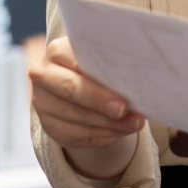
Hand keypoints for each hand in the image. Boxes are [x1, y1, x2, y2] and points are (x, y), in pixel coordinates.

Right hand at [29, 37, 145, 149]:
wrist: (85, 81)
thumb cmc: (102, 65)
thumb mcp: (108, 57)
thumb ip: (117, 61)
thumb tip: (146, 73)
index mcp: (58, 51)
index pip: (76, 65)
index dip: (99, 86)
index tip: (124, 100)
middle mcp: (43, 74)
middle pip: (71, 92)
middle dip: (102, 105)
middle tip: (128, 113)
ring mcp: (42, 102)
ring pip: (74, 117)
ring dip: (108, 125)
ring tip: (133, 125)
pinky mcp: (48, 124)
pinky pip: (72, 136)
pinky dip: (98, 136)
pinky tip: (117, 133)